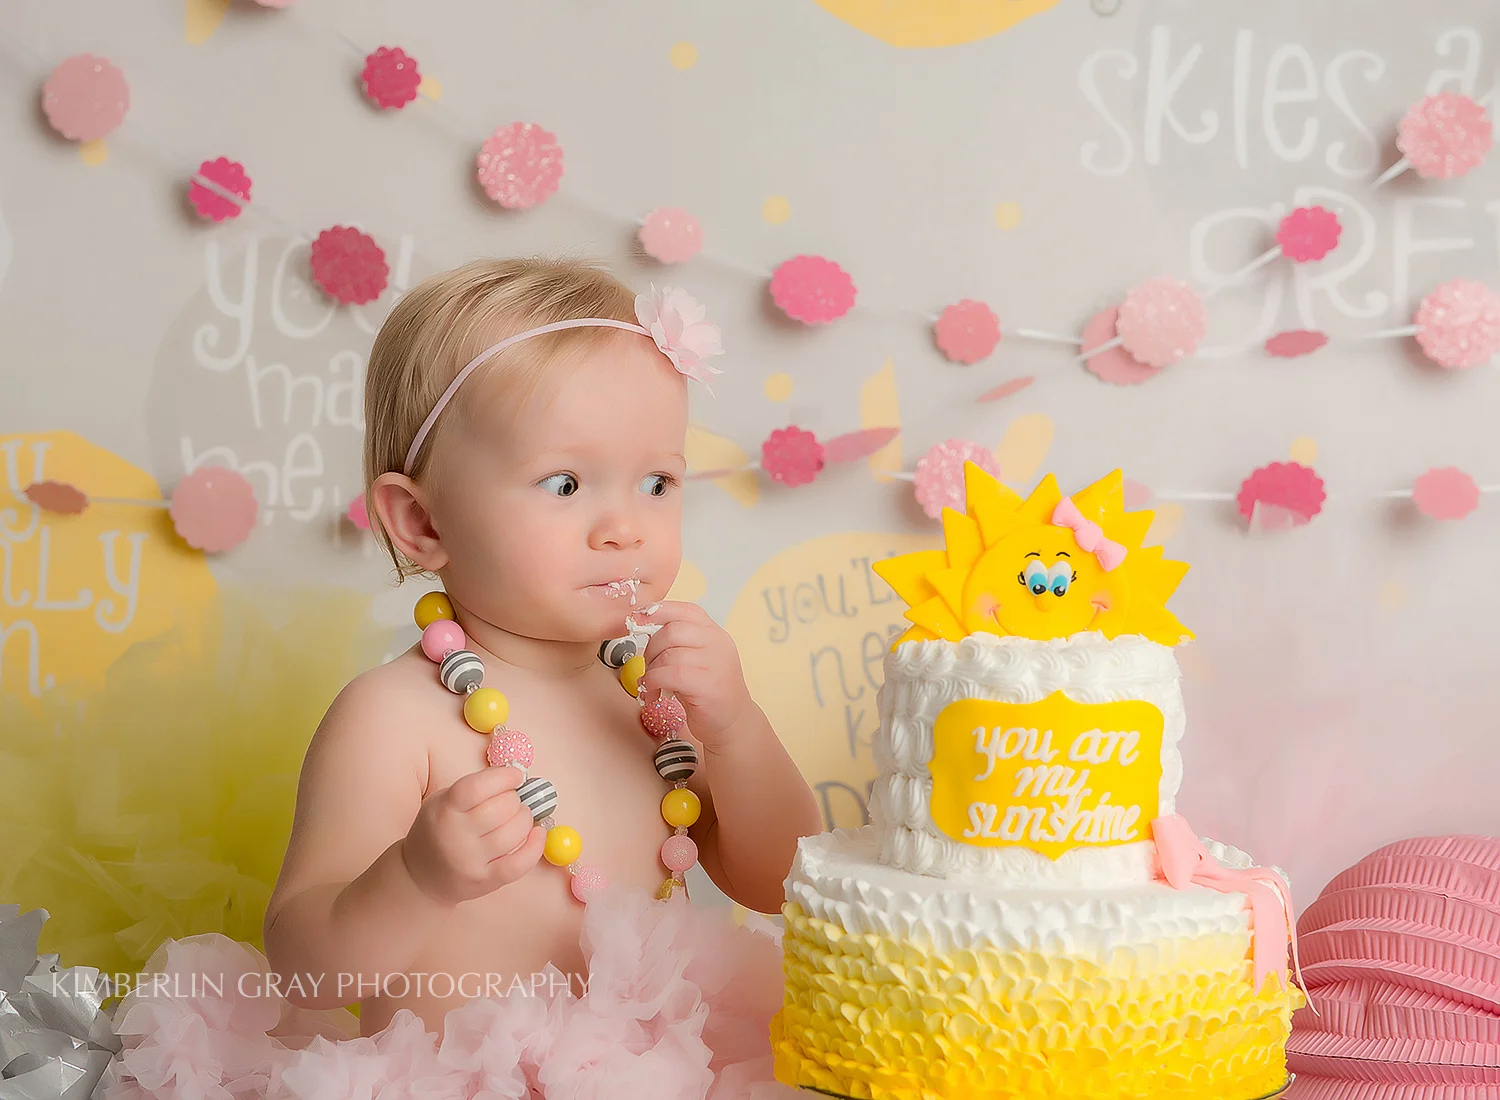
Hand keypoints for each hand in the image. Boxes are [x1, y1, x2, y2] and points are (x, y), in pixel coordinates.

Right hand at [400, 766, 545, 905]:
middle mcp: (456, 836)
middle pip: (501, 809)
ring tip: (520, 816)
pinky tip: (537, 834)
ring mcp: (470, 861)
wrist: (421, 877)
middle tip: (513, 800)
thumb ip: (475, 787)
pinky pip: (519, 864)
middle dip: (516, 799)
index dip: (504, 777)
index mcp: (444, 809)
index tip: (516, 775)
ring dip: (525, 819)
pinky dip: (535, 847)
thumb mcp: (443, 801)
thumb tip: (515, 777)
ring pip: (513, 833)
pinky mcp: (485, 881)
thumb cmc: (439, 831)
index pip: (478, 787)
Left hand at [639, 601, 754, 744]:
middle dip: (650, 648)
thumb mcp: (694, 658)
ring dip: (650, 671)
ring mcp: (716, 663)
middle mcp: (718, 642)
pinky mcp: (709, 685)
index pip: (684, 610)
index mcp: (713, 631)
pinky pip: (672, 675)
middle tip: (646, 666)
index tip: (635, 620)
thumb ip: (676, 641)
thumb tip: (642, 626)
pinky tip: (653, 693)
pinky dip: (654, 682)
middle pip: (672, 630)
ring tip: (650, 684)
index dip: (656, 612)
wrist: (733, 721)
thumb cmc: (706, 689)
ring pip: (669, 655)